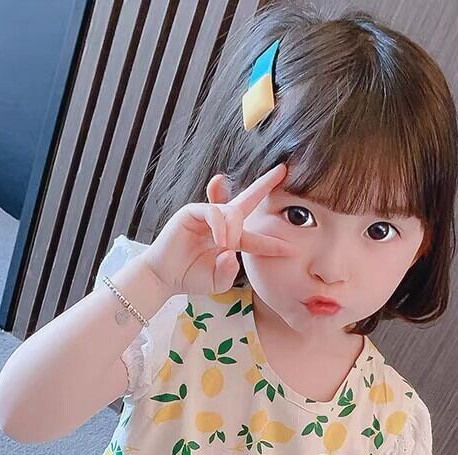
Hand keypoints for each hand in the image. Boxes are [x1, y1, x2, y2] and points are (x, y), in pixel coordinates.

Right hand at [143, 162, 295, 296]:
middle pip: (247, 200)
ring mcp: (207, 216)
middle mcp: (221, 224)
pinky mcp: (192, 212)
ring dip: (234, 229)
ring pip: (231, 212)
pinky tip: (219, 240)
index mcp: (230, 240)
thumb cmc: (190, 277)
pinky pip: (213, 212)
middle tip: (283, 170)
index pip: (256, 239)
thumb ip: (228, 273)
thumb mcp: (217, 282)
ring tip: (226, 246)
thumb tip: (232, 254)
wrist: (165, 277)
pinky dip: (220, 225)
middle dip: (264, 184)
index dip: (273, 244)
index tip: (292, 248)